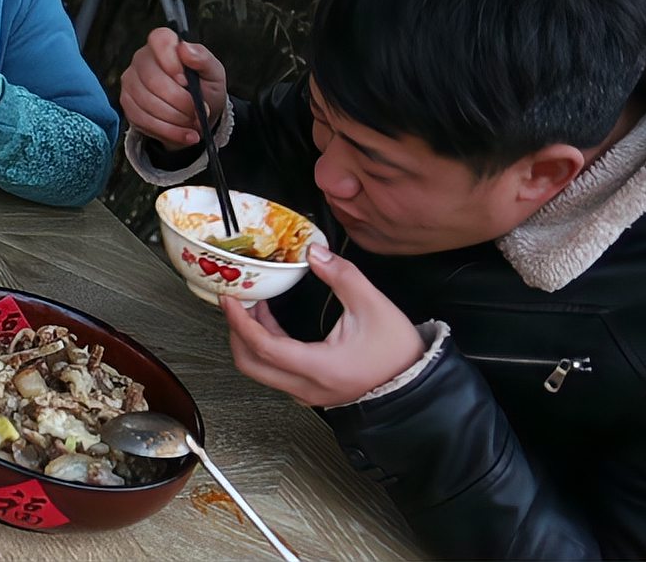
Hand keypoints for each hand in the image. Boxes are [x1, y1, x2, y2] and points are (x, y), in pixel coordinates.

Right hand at [119, 26, 227, 149]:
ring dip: (176, 119)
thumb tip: (185, 49)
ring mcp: (130, 82)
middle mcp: (141, 59)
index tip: (187, 81)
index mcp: (163, 45)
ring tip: (194, 124)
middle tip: (198, 112)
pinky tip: (185, 134)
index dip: (171, 61)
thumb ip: (203, 59)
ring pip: (147, 103)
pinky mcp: (127, 104)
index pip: (159, 39)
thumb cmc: (205, 89)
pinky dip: (168, 131)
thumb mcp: (214, 74)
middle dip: (180, 101)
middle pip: (153, 79)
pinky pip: (143, 120)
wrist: (196, 117)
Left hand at [222, 245, 427, 406]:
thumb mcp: (373, 306)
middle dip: (236, 331)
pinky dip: (265, 346)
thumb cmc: (398, 352)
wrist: (416, 384)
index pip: (263, 346)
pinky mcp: (311, 389)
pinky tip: (270, 321)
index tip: (229, 299)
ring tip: (254, 305)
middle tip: (235, 302)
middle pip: (251, 364)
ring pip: (261, 369)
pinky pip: (275, 370)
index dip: (240, 321)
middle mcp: (306, 386)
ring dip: (251, 337)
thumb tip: (315, 253)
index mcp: (318, 367)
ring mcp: (307, 392)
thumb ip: (342, 275)